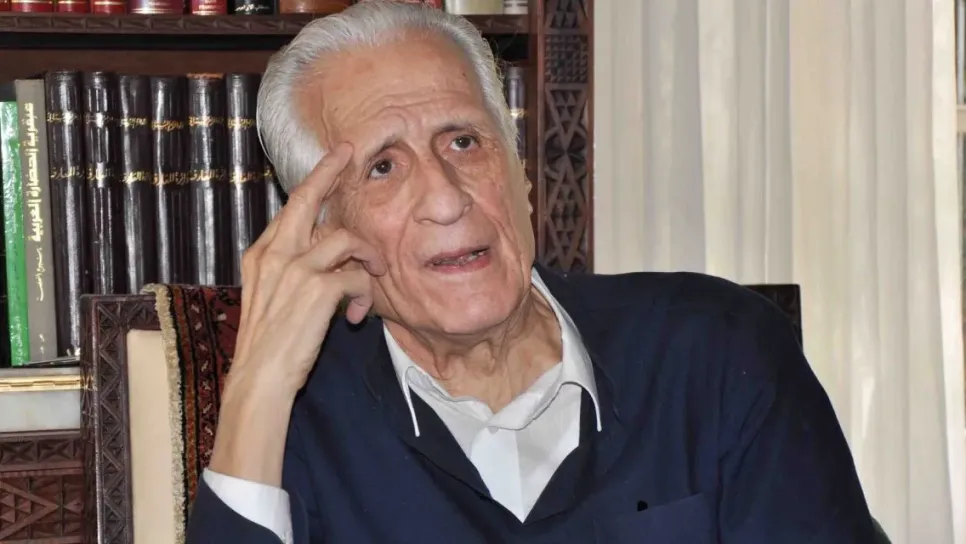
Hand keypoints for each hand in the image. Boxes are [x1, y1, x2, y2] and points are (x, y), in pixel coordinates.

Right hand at [209, 142, 385, 484]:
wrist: (258, 381)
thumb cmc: (268, 347)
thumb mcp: (270, 298)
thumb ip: (292, 271)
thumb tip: (330, 255)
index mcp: (261, 256)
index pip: (290, 209)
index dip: (313, 182)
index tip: (331, 161)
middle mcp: (275, 255)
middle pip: (306, 198)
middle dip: (329, 172)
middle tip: (348, 155)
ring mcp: (296, 269)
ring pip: (346, 239)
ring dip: (368, 259)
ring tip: (368, 286)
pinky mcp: (318, 289)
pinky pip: (357, 275)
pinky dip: (365, 293)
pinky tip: (357, 316)